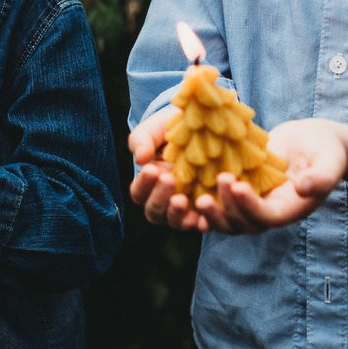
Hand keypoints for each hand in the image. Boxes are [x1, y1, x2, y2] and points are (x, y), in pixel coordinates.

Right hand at [127, 107, 212, 230]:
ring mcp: (187, 206)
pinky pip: (204, 221)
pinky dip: (202, 223)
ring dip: (177, 214)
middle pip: (154, 213)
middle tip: (169, 179)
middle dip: (159, 199)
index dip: (143, 185)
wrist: (205, 125)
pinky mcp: (208, 206)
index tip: (151, 169)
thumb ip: (142, 140)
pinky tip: (205, 216)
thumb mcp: (154, 129)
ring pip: (176, 222)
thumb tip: (140, 159)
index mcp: (150, 183)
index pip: (139, 193)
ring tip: (182, 200)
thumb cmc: (172, 128)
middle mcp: (166, 199)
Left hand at [193, 119, 347, 233]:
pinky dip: (204, 198)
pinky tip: (187, 186)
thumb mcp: (330, 160)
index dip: (249, 206)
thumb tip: (304, 188)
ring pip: (226, 219)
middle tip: (205, 196)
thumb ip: (322, 177)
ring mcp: (252, 203)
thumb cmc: (325, 150)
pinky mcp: (240, 191)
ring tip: (193, 196)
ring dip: (210, 212)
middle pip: (241, 225)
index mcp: (289, 209)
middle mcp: (268, 212)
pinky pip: (220, 202)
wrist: (312, 143)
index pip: (266, 217)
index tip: (236, 185)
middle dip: (223, 212)